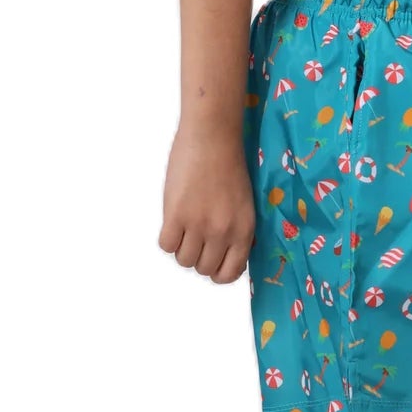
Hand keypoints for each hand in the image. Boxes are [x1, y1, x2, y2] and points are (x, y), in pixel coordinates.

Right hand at [158, 126, 254, 283]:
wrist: (213, 137)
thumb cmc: (229, 165)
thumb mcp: (244, 205)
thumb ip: (235, 231)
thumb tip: (222, 253)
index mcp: (244, 231)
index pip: (229, 273)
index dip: (217, 271)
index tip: (211, 259)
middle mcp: (223, 232)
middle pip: (204, 268)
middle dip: (198, 257)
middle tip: (195, 237)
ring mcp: (199, 225)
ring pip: (183, 259)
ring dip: (181, 247)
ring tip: (184, 226)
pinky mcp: (176, 214)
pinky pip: (166, 245)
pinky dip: (167, 238)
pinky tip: (173, 222)